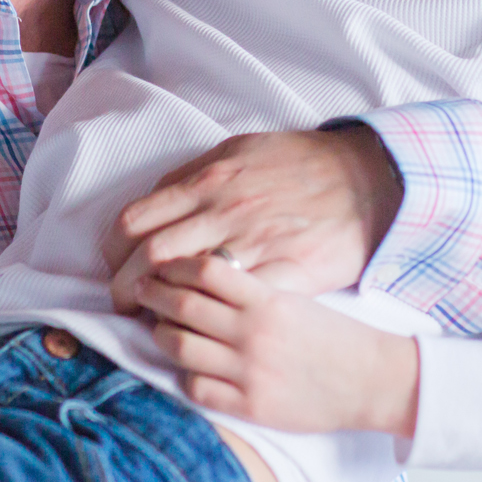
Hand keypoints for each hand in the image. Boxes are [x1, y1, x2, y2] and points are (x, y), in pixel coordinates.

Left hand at [104, 126, 402, 312]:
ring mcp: (257, 247)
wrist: (367, 179)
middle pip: (150, 258)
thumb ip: (194, 175)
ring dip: (163, 311)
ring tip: (157, 321)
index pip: (136, 220)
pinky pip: (235, 308)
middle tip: (126, 303)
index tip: (116, 266)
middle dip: (127, 287)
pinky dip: (212, 322)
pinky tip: (204, 331)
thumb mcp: (241, 150)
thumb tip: (156, 200)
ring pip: (187, 288)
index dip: (115, 251)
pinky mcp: (288, 277)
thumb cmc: (301, 164)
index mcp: (210, 181)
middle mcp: (226, 213)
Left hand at [139, 255, 419, 436]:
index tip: (160, 264)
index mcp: (267, 299)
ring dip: (161, 334)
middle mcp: (253, 332)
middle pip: (183, 306)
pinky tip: (186, 367)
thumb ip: (253, 291)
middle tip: (139, 289)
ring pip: (180, 346)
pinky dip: (185, 375)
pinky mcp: (249, 405)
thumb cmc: (335, 336)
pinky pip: (197, 388)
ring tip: (157, 327)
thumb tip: (205, 279)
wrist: (371, 380)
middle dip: (153, 294)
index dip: (174, 265)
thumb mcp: (296, 299)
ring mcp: (248, 370)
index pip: (205, 272)